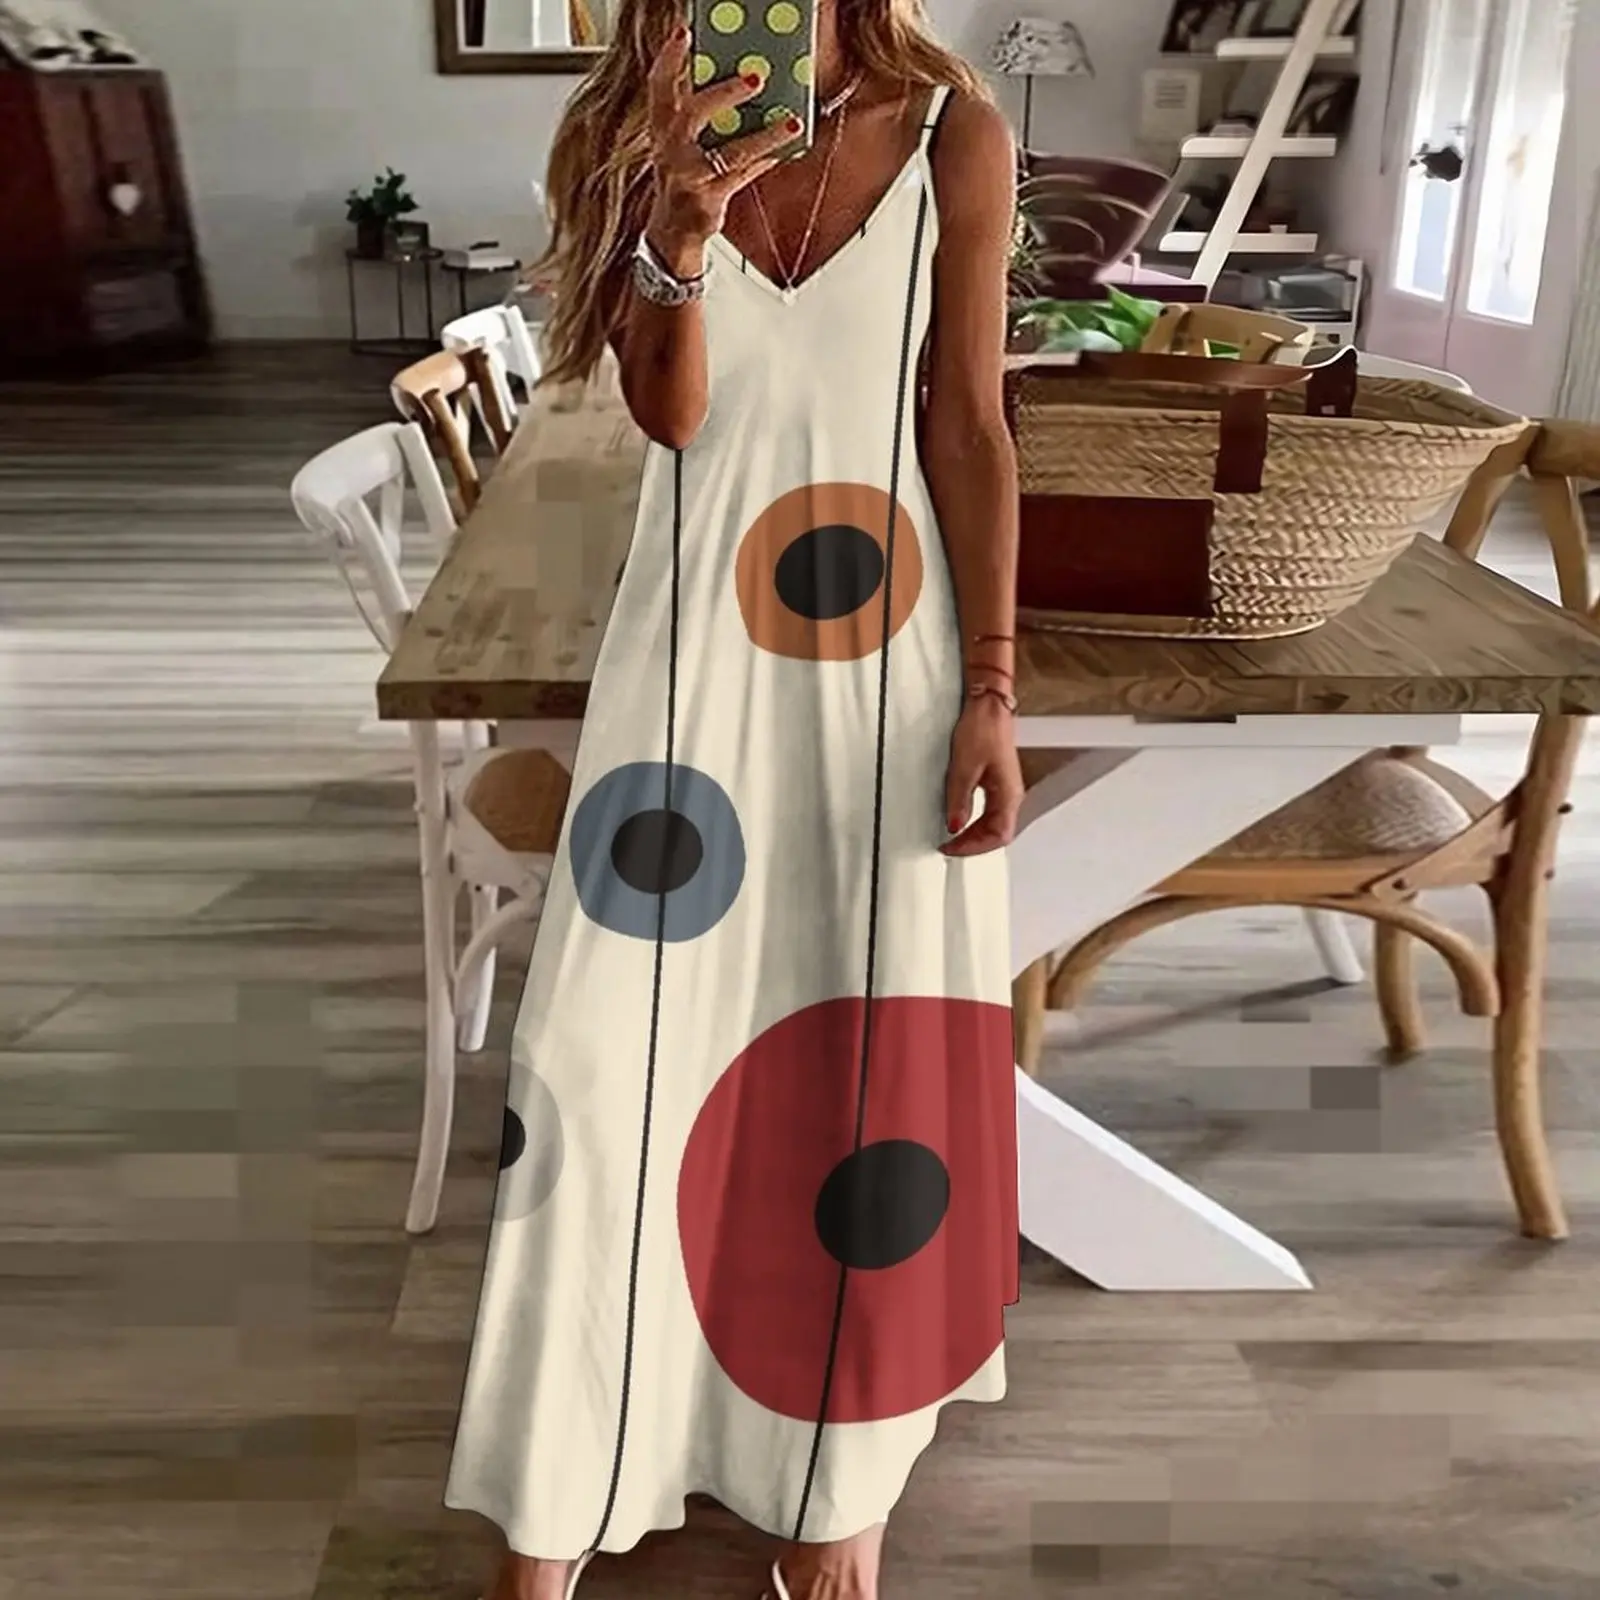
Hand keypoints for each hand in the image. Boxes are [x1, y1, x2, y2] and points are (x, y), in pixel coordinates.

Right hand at [642, 25, 799, 276]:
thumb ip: (704, 114)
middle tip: (756, 77)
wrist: (673, 231)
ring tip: (790, 122)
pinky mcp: (708, 200)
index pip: (659, 87)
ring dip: (764, 135)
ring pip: (730, 152)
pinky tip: (786, 148)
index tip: (683, 33)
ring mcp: (688, 177)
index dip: (668, 59)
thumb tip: (744, 80)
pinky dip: (766, 160)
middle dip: (724, 92)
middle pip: (692, 114)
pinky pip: (743, 176)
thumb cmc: (684, 178)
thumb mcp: (684, 143)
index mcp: (662, 129)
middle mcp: (670, 151)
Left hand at [940, 695, 1022, 856]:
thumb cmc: (982, 730)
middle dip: (973, 845)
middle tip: (949, 848)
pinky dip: (976, 823)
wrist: (988, 707)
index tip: (951, 849)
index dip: (974, 847)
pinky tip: (962, 821)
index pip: (998, 835)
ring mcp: (1006, 789)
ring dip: (975, 835)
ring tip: (953, 840)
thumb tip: (955, 826)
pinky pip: (990, 813)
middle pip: (998, 834)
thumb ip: (959, 801)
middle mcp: (1011, 795)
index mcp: (1009, 794)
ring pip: (995, 825)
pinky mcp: (997, 782)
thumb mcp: (963, 768)